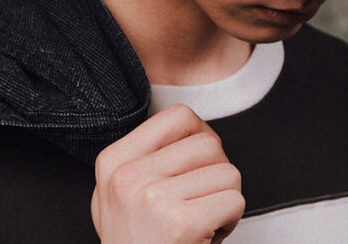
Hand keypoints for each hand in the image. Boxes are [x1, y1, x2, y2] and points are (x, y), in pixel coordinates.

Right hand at [90, 104, 244, 242]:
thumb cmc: (139, 243)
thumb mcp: (120, 195)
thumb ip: (145, 157)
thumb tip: (192, 125)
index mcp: (112, 161)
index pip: (179, 116)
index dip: (201, 138)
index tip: (196, 166)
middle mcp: (127, 177)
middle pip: (209, 144)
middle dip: (216, 174)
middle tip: (199, 203)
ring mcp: (152, 199)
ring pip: (228, 172)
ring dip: (225, 200)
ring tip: (201, 221)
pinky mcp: (180, 224)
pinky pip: (235, 201)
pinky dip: (231, 221)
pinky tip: (207, 236)